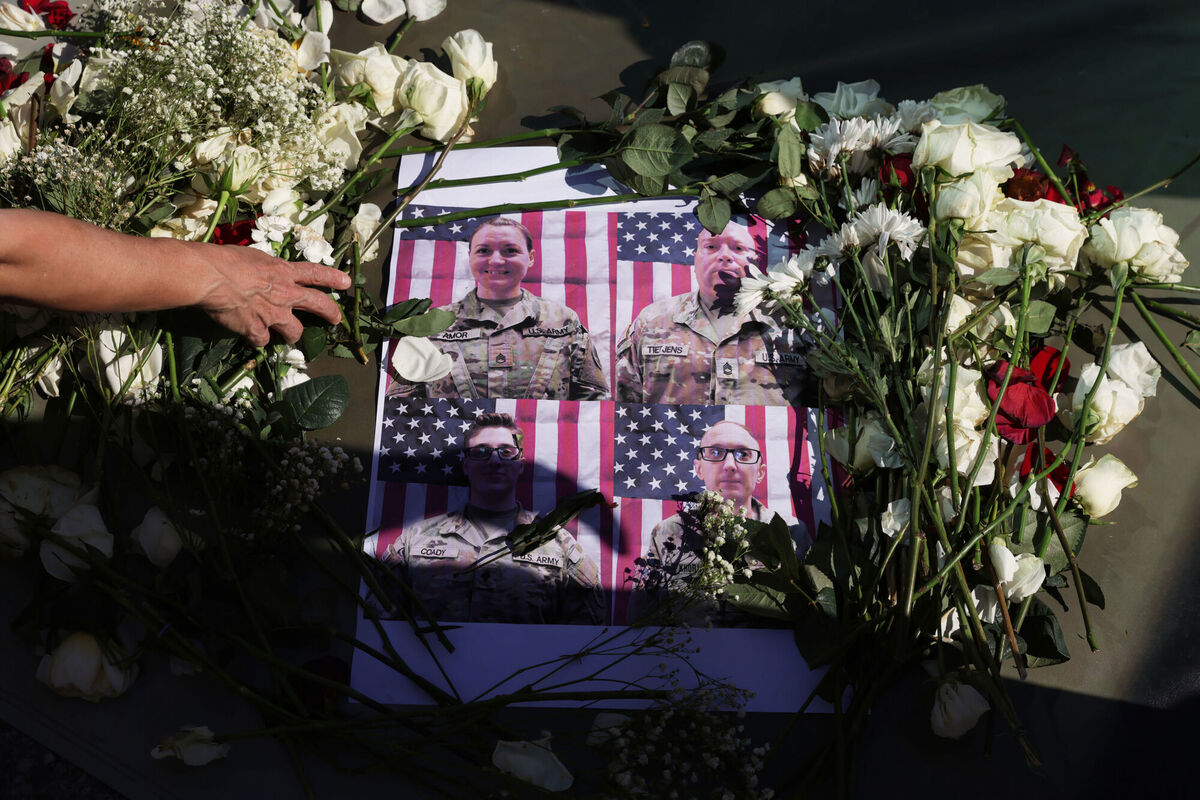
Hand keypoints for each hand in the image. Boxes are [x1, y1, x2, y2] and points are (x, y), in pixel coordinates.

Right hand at [195, 243, 352, 346]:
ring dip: (292, 335)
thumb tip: (264, 271)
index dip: (332, 277)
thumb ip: (266, 268)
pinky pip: (262, 342)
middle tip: (336, 319)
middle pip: (318, 304)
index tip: (346, 282)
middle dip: (331, 312)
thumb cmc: (226, 260)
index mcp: (284, 272)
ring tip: (288, 337)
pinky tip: (249, 336)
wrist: (210, 277)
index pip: (315, 273)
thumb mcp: (254, 257)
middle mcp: (285, 294)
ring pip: (294, 332)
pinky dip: (256, 340)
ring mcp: (273, 314)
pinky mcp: (257, 330)